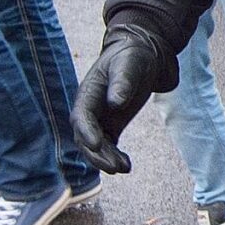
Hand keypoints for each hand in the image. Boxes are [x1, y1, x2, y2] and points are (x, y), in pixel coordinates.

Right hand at [69, 23, 177, 174]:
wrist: (143, 55)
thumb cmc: (132, 57)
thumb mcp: (129, 65)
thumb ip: (122, 82)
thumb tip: (116, 103)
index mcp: (88, 93)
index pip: (81, 117)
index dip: (86, 131)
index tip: (96, 144)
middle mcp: (89, 109)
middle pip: (84, 137)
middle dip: (97, 154)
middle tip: (114, 167)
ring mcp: (99, 119)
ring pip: (96, 146)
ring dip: (106, 159)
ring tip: (123, 168)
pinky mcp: (112, 126)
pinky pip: (108, 146)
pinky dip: (115, 157)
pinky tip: (126, 166)